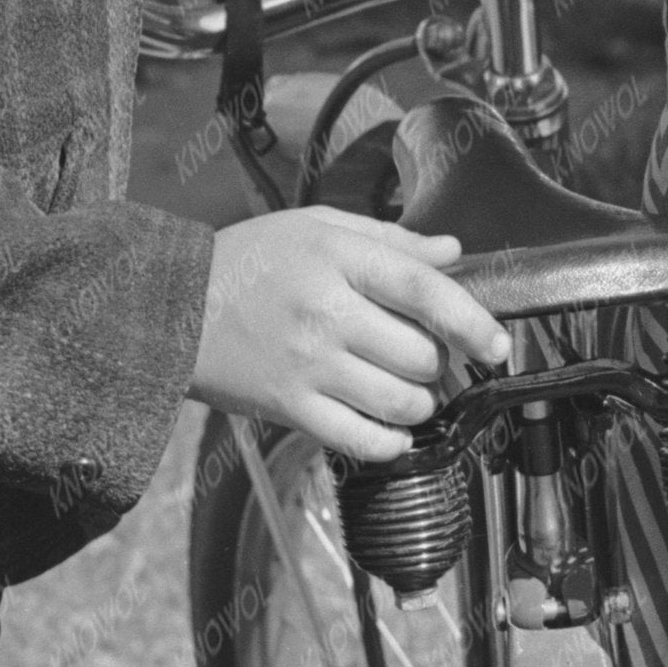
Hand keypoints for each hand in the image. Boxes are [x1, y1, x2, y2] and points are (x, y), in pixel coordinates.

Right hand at [194, 212, 513, 466]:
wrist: (170, 307)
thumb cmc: (249, 260)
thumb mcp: (315, 226)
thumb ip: (388, 240)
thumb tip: (452, 251)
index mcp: (337, 258)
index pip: (425, 290)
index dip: (472, 320)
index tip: (497, 344)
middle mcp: (325, 312)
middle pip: (421, 355)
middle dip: (438, 362)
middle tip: (423, 355)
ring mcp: (307, 365)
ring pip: (401, 402)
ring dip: (419, 402)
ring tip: (405, 388)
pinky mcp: (289, 407)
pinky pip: (363, 440)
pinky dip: (390, 440)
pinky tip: (390, 427)